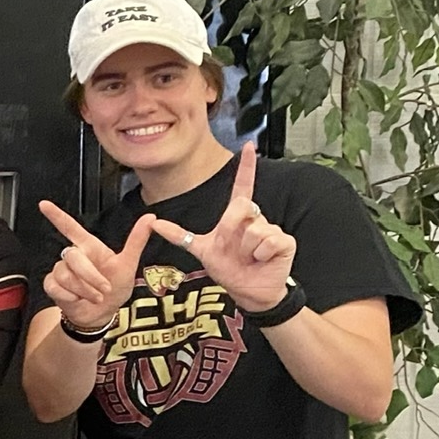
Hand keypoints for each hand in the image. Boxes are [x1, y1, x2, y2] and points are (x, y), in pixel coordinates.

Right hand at [38, 202, 158, 333]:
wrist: (102, 315)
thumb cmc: (115, 289)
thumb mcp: (128, 265)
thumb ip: (136, 241)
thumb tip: (150, 218)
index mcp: (89, 247)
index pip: (70, 227)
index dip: (57, 216)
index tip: (43, 204)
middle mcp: (73, 256)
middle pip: (73, 257)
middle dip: (90, 276)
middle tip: (104, 290)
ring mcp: (61, 271)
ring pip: (65, 275)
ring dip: (84, 290)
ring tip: (95, 297)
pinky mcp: (52, 285)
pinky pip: (56, 287)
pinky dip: (70, 297)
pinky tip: (77, 300)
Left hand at [145, 142, 295, 311]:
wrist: (248, 292)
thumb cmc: (230, 270)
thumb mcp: (202, 251)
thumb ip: (181, 235)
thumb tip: (155, 222)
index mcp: (236, 218)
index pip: (243, 187)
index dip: (246, 167)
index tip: (248, 146)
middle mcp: (255, 219)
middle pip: (241, 207)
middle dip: (230, 229)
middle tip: (231, 248)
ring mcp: (271, 229)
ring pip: (252, 231)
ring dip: (244, 250)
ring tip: (248, 259)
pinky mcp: (284, 241)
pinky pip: (267, 243)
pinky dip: (260, 256)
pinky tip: (262, 261)